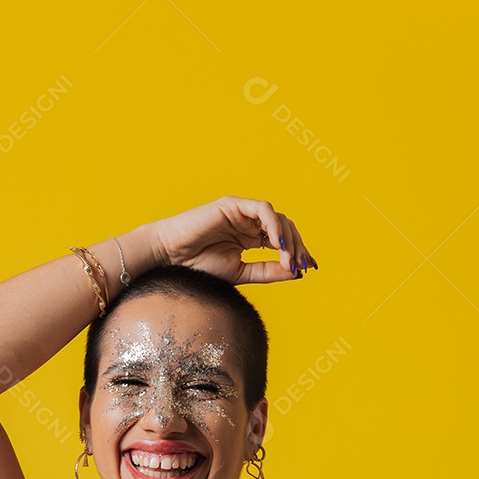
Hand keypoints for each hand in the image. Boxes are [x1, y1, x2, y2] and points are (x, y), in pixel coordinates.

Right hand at [148, 195, 316, 285]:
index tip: (308, 268)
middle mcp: (250, 224)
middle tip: (302, 266)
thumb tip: (296, 272)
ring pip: (278, 219)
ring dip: (288, 238)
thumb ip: (267, 272)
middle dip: (297, 247)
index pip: (283, 242)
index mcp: (251, 239)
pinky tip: (277, 243)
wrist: (171, 258)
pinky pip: (262, 209)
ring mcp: (242, 213)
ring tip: (289, 259)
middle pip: (286, 229)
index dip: (298, 253)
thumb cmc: (199, 266)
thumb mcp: (241, 273)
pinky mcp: (234, 204)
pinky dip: (273, 224)